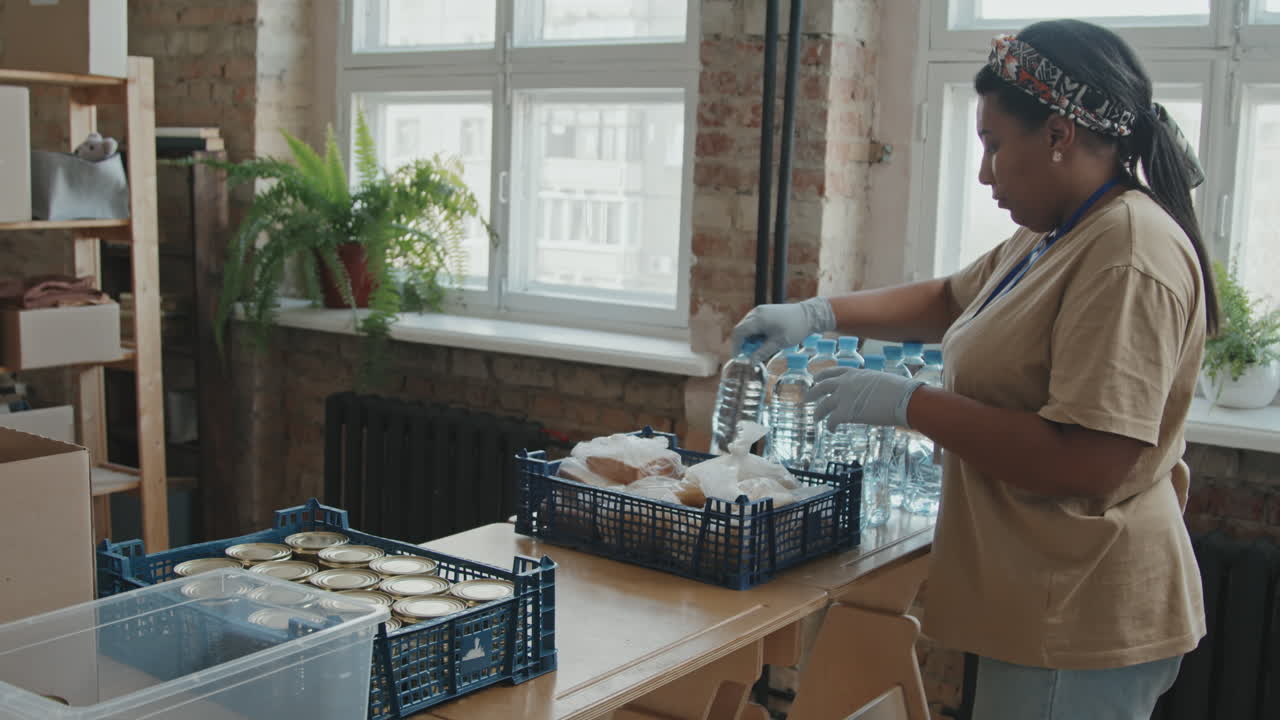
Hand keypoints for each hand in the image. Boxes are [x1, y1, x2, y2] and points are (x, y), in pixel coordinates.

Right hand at [729, 297, 834, 360]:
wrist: (810, 315)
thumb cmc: (796, 328)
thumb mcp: (778, 343)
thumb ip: (762, 353)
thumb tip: (751, 362)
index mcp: (758, 319)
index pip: (738, 332)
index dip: (736, 346)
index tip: (738, 357)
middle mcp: (756, 312)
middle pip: (741, 329)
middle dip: (743, 343)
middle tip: (750, 355)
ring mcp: (761, 310)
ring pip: (747, 327)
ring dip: (750, 339)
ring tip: (760, 348)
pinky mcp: (765, 311)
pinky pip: (754, 323)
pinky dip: (755, 333)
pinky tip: (764, 340)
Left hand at [805, 367, 923, 429]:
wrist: (903, 398)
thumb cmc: (900, 390)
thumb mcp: (880, 379)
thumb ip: (869, 384)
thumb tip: (872, 392)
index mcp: (855, 373)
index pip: (833, 371)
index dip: (822, 376)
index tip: (816, 379)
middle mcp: (845, 383)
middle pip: (821, 386)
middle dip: (812, 393)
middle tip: (806, 399)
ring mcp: (843, 397)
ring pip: (822, 405)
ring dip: (817, 413)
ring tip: (815, 418)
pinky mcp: (846, 413)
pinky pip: (831, 421)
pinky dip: (829, 426)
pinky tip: (831, 430)